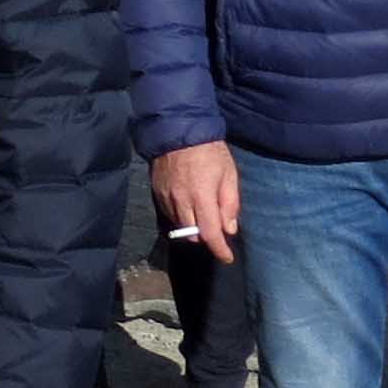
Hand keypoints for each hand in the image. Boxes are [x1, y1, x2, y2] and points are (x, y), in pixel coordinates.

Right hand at [153, 140, 242, 258]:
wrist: (177, 130)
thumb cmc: (209, 151)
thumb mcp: (229, 174)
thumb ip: (230, 203)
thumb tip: (229, 228)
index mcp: (201, 197)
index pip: (210, 233)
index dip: (219, 249)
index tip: (227, 258)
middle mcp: (181, 202)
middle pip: (192, 235)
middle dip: (206, 237)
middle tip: (216, 227)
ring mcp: (166, 198)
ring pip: (180, 226)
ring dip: (193, 228)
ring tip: (202, 215)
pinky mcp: (156, 193)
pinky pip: (169, 214)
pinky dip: (181, 217)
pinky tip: (188, 206)